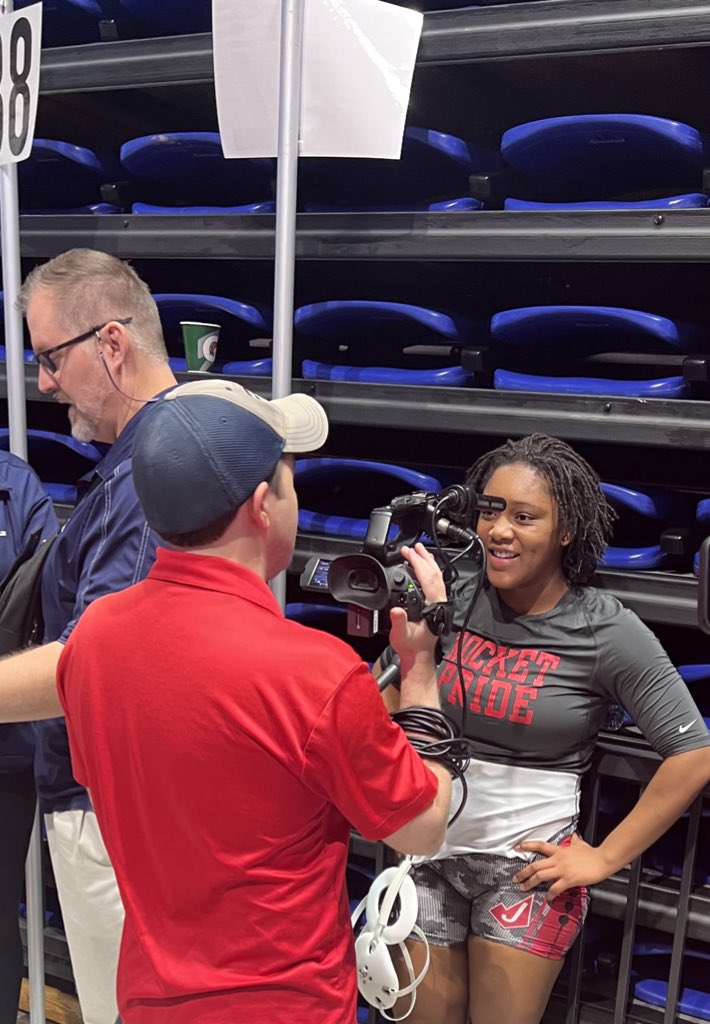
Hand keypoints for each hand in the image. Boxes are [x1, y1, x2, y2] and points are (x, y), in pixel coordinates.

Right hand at [389, 543, 445, 659]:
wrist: (418, 655)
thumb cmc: (411, 645)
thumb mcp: (401, 634)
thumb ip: (399, 622)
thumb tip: (396, 610)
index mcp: (433, 606)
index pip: (427, 578)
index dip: (417, 563)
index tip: (407, 553)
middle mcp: (439, 602)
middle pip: (434, 573)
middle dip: (422, 558)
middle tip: (412, 547)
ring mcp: (439, 602)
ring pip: (437, 576)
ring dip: (428, 562)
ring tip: (420, 550)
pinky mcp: (436, 603)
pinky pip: (436, 581)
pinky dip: (429, 570)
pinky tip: (424, 567)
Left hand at [512, 834, 609, 899]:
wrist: (602, 860)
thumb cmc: (592, 854)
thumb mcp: (580, 844)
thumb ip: (574, 841)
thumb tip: (573, 837)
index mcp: (559, 850)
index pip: (540, 846)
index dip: (527, 846)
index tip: (517, 847)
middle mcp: (558, 859)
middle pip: (535, 864)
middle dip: (523, 872)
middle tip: (516, 878)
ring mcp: (562, 869)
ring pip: (541, 875)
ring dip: (530, 883)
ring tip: (524, 888)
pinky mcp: (569, 879)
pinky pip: (555, 888)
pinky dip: (550, 894)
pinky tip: (548, 898)